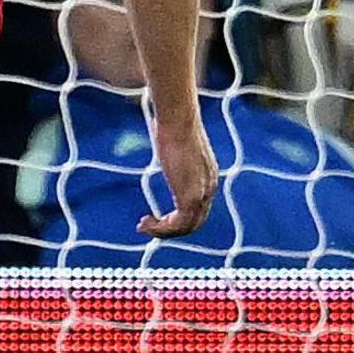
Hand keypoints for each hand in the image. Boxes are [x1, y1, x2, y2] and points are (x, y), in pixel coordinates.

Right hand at [141, 89, 219, 238]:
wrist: (179, 120)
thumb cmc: (173, 124)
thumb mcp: (175, 144)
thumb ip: (174, 150)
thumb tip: (162, 133)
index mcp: (208, 177)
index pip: (198, 208)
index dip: (177, 217)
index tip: (157, 216)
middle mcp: (209, 188)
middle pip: (194, 222)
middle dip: (170, 229)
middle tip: (147, 226)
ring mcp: (202, 194)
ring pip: (186, 228)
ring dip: (163, 232)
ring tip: (143, 226)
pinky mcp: (190, 197)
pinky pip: (177, 226)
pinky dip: (161, 229)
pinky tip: (146, 223)